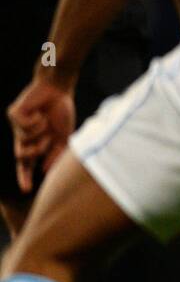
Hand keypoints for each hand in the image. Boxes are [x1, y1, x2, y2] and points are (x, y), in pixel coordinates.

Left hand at [8, 78, 76, 192]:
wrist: (59, 91)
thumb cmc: (61, 113)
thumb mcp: (63, 137)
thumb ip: (55, 154)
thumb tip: (44, 170)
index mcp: (35, 143)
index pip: (27, 164)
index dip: (25, 177)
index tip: (26, 190)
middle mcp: (23, 137)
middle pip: (22, 156)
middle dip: (36, 150)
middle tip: (47, 139)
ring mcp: (16, 126)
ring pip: (23, 141)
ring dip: (39, 133)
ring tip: (44, 121)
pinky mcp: (13, 114)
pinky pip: (23, 126)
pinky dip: (35, 121)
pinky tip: (38, 112)